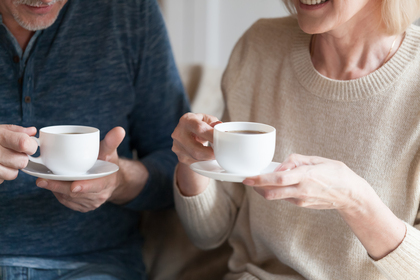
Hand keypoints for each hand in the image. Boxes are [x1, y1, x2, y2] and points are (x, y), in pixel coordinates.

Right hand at [0, 125, 37, 183]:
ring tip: (2, 161)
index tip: (28, 147)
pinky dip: (1, 175)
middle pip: (21, 162)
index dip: (31, 146)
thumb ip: (16, 131)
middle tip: (12, 154)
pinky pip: (1, 180)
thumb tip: (32, 132)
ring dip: (11, 169)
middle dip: (20, 159)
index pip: (24, 143)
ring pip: (13, 174)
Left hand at [36, 127, 126, 211]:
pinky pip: (66, 202)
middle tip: (42, 180)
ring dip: (55, 190)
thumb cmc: (108, 163)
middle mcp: (99, 196)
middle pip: (76, 194)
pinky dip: (57, 193)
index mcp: (107, 182)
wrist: (111, 180)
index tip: (74, 186)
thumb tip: (119, 130)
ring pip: (69, 199)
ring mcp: (90, 203)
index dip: (85, 187)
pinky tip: (51, 185)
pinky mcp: (82, 206)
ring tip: (43, 180)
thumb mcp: (110, 152)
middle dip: (58, 187)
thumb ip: (112, 141)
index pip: (96, 186)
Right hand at [171, 113, 220, 195]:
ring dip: (208, 158)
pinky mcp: (180, 156)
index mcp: (186, 120)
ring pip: (196, 157)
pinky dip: (204, 160)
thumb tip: (224, 131)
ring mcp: (177, 146)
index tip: (221, 141)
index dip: (211, 136)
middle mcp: (178, 133)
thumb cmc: (199, 125)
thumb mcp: (207, 120)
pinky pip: (195, 162)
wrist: (186, 134)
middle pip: (196, 149)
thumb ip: (214, 124)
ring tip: (216, 154)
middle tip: (220, 153)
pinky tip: (207, 156)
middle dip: (210, 153)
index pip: (199, 128)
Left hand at [244, 153, 370, 210]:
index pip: (277, 179)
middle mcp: (301, 190)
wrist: (350, 194)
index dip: (260, 179)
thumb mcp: (316, 160)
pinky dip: (278, 191)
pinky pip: (285, 198)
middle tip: (247, 180)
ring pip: (276, 196)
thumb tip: (279, 167)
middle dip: (256, 187)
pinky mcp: (302, 205)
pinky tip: (279, 184)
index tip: (248, 178)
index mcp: (305, 176)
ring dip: (265, 189)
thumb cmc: (335, 173)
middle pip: (272, 193)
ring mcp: (301, 200)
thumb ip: (295, 161)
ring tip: (261, 180)